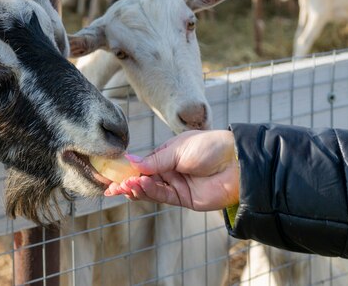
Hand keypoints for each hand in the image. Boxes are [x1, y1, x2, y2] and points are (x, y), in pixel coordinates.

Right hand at [104, 130, 239, 210]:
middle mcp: (170, 170)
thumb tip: (130, 162)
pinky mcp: (184, 199)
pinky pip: (162, 197)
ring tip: (124, 186)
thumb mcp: (178, 149)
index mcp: (168, 154)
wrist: (237, 163)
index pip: (142, 164)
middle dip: (126, 182)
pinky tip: (140, 186)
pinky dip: (149, 193)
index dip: (127, 169)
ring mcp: (176, 185)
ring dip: (136, 189)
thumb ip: (155, 160)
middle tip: (111, 187)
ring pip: (150, 190)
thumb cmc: (209, 147)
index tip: (111, 173)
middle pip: (143, 179)